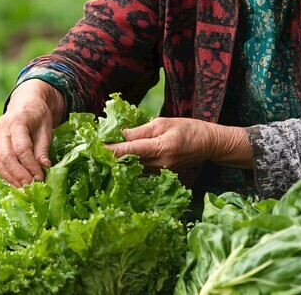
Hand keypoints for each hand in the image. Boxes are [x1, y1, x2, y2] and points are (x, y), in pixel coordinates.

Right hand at [0, 80, 65, 186]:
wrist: (26, 100)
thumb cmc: (39, 114)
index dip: (30, 165)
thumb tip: (44, 166)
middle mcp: (3, 128)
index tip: (40, 177)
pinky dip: (4, 173)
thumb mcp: (46, 128)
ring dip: (9, 177)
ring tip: (23, 187)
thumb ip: (43, 147)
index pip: (21, 148)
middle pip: (6, 156)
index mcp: (17, 121)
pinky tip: (15, 181)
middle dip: (19, 174)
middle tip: (31, 186)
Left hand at [105, 117, 251, 171]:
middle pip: (128, 162)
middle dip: (110, 156)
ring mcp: (161, 174)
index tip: (93, 148)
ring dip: (118, 162)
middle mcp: (160, 165)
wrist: (210, 144)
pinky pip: (141, 171)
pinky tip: (119, 160)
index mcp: (162, 148)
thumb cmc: (189, 129)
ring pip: (133, 169)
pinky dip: (129, 165)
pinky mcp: (162, 177)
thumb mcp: (163, 123)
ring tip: (101, 154)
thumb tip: (118, 135)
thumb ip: (140, 131)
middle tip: (90, 149)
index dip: (110, 150)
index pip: (129, 150)